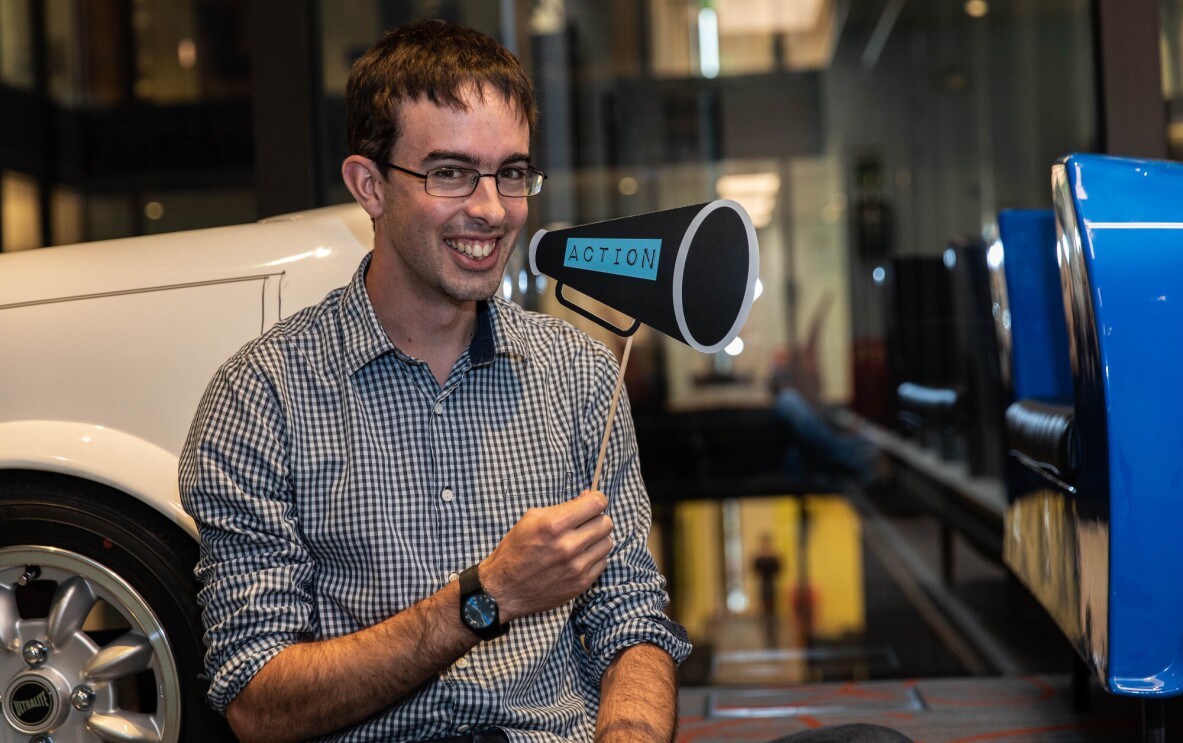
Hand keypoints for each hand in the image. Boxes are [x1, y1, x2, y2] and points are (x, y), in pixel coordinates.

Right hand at [480, 490, 613, 621]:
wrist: (504, 589)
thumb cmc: (516, 550)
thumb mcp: (532, 519)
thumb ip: (563, 507)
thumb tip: (588, 496)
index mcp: (554, 525)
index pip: (596, 504)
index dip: (598, 499)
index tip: (594, 502)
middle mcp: (568, 546)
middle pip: (606, 523)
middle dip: (597, 519)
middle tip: (585, 523)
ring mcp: (577, 567)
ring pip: (607, 542)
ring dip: (597, 539)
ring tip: (580, 541)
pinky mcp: (581, 583)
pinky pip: (603, 562)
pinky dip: (594, 557)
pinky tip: (578, 558)